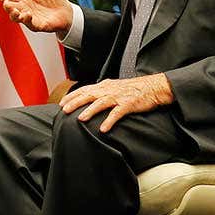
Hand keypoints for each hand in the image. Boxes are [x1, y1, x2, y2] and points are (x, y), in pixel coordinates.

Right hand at [0, 0, 71, 33]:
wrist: (66, 11)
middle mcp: (24, 8)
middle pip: (11, 8)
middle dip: (7, 6)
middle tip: (6, 3)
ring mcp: (30, 18)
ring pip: (17, 18)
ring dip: (15, 15)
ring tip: (16, 11)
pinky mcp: (38, 25)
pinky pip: (31, 24)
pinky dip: (28, 20)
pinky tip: (28, 15)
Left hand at [59, 73, 173, 132]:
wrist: (153, 87)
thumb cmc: (133, 89)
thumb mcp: (114, 87)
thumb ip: (101, 91)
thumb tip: (87, 97)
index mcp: (104, 86)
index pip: (84, 89)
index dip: (72, 96)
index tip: (61, 103)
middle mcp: (109, 90)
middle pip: (89, 95)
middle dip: (75, 102)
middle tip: (65, 110)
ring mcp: (119, 97)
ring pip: (101, 103)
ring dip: (90, 111)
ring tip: (80, 119)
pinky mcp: (128, 104)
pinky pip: (117, 113)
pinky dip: (109, 121)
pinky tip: (103, 129)